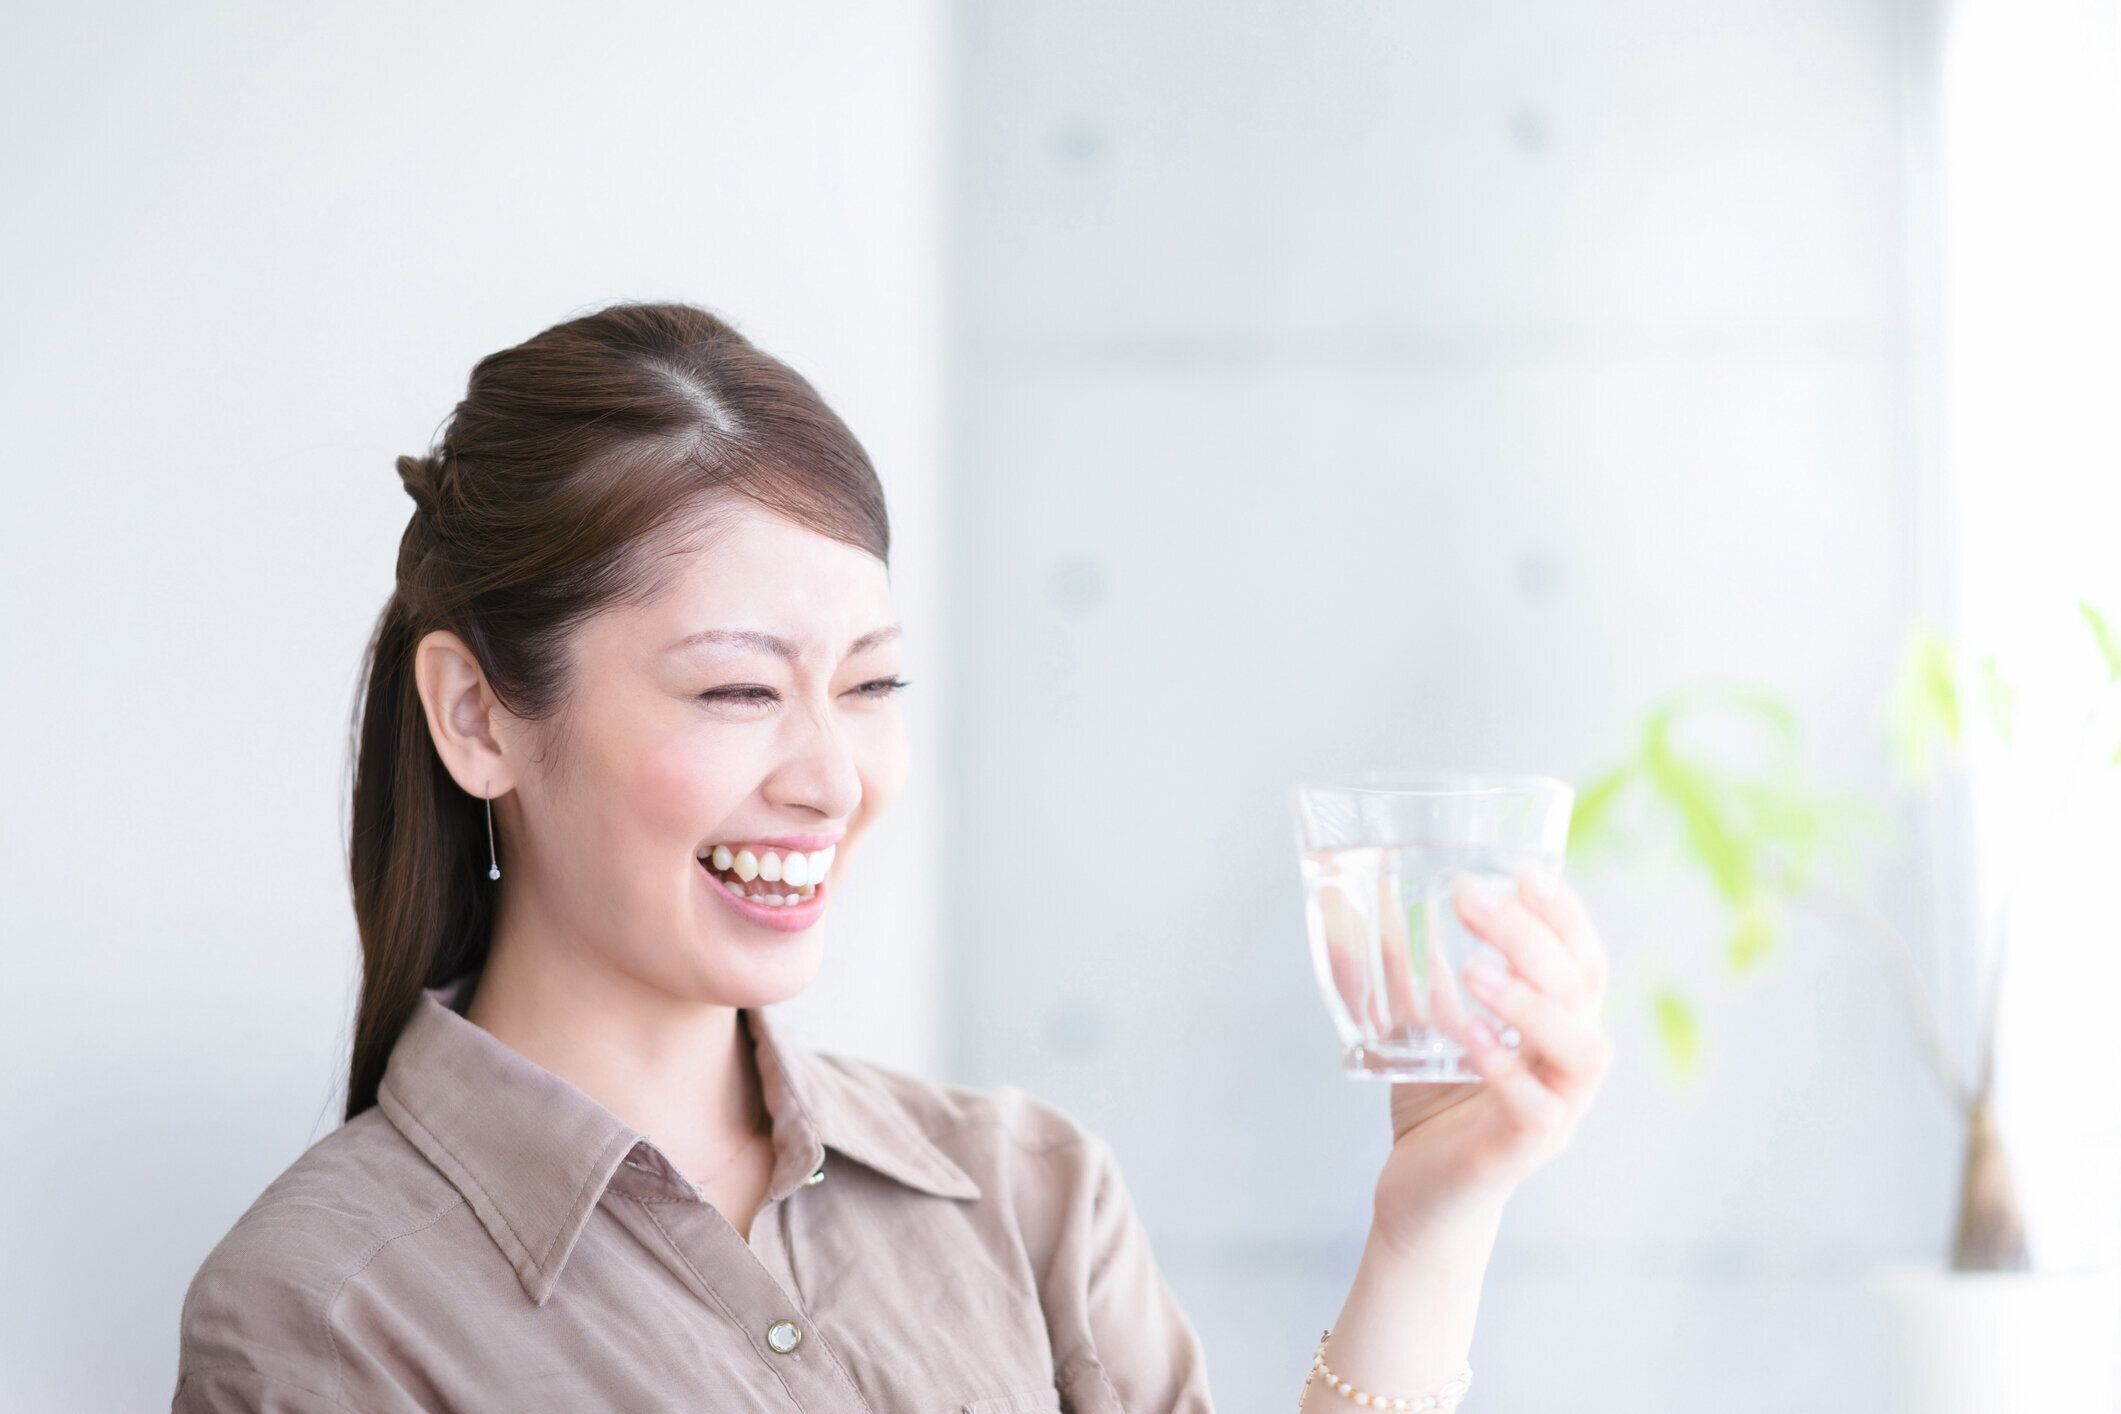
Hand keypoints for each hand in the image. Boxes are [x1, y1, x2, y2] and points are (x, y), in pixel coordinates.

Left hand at [1369, 864, 1613, 1256]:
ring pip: (1583, 1049)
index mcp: (1557, 1029)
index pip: (1583, 959)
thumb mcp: (1416, 1026)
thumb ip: (1402, 971)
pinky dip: (1506, 1068)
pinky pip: (1538, 1109)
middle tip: (1471, 898)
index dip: (1563, 914)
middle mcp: (1569, 1067)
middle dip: (1531, 935)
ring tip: (1476, 969)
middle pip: (1582, 988)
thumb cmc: (1431, 1107)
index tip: (1523, 869)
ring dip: (1533, 1002)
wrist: (1417, 1202)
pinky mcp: (1522, 1154)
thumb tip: (1353, 900)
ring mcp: (1556, 1113)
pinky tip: (1468, 1036)